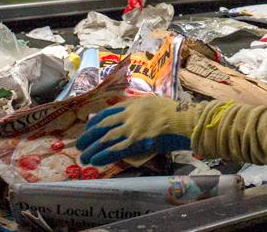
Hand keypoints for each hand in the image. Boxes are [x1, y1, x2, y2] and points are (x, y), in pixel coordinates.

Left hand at [76, 97, 197, 165]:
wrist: (186, 120)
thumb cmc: (177, 114)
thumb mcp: (155, 105)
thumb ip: (141, 111)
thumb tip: (133, 118)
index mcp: (134, 104)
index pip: (108, 112)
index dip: (95, 121)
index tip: (88, 128)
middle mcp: (129, 115)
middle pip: (103, 125)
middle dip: (89, 136)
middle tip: (79, 145)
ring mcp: (132, 128)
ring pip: (106, 139)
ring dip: (92, 148)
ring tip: (83, 157)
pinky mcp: (136, 142)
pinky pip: (115, 150)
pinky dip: (103, 156)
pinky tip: (94, 161)